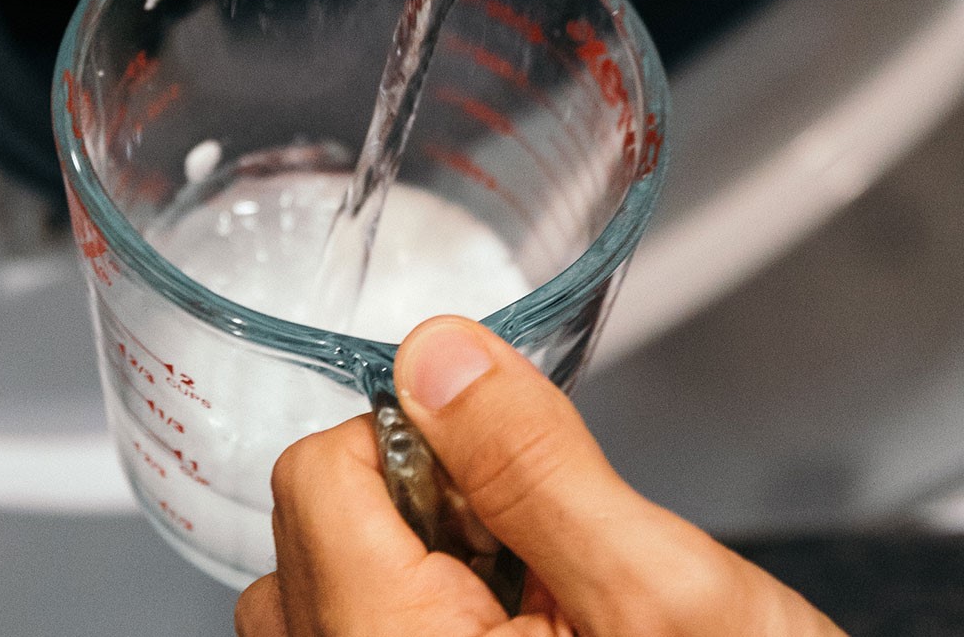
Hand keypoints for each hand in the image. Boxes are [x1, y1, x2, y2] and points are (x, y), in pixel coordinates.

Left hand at [234, 317, 841, 635]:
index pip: (317, 476)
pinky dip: (410, 607)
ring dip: (401, 554)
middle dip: (415, 496)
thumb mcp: (658, 585)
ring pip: (314, 591)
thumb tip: (437, 353)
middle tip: (527, 536)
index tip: (502, 461)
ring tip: (516, 585)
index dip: (421, 435)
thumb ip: (534, 464)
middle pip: (306, 531)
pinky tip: (507, 626)